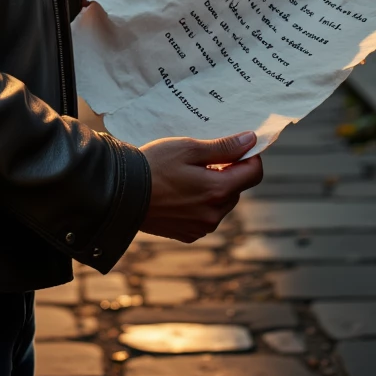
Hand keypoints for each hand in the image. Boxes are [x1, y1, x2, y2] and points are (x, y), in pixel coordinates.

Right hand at [140, 131, 263, 240]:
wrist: (121, 194)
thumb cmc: (155, 165)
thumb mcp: (189, 148)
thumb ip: (223, 147)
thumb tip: (251, 141)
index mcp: (218, 190)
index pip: (254, 174)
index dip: (250, 157)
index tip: (237, 147)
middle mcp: (214, 214)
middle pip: (237, 189)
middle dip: (228, 172)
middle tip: (204, 158)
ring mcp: (201, 228)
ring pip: (221, 204)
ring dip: (214, 189)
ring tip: (188, 175)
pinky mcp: (188, 235)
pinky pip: (205, 217)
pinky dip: (201, 204)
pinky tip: (180, 192)